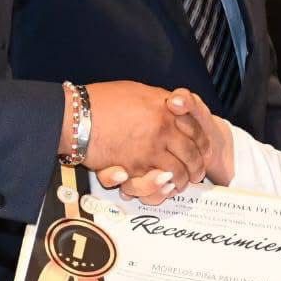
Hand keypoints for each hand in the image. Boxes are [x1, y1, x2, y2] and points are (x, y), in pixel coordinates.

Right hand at [95, 90, 229, 204]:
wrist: (77, 116)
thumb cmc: (102, 100)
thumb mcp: (138, 91)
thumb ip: (159, 101)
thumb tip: (173, 105)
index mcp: (165, 109)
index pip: (196, 128)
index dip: (202, 142)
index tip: (203, 149)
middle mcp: (162, 129)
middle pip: (191, 153)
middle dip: (197, 166)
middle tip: (198, 173)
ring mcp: (149, 150)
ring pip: (177, 172)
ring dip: (182, 181)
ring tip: (182, 183)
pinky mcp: (134, 167)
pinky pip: (157, 183)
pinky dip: (164, 188)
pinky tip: (165, 187)